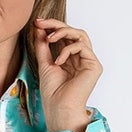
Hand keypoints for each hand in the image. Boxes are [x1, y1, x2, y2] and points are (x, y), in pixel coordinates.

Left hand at [33, 16, 101, 131]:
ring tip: (50, 39)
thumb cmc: (52, 93)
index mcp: (71, 59)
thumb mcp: (44, 63)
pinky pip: (82, 46)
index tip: (38, 22)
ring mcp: (89, 62)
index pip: (65, 36)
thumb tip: (39, 28)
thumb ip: (43, 45)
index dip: (52, 26)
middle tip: (42, 23)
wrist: (58, 109)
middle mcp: (81, 59)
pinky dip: (68, 49)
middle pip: (74, 31)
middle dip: (57, 24)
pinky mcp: (94, 66)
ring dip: (63, 32)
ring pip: (80, 35)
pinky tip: (58, 61)